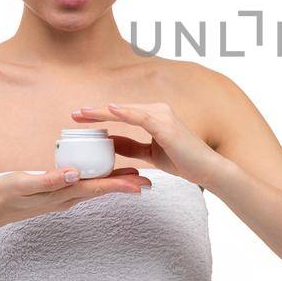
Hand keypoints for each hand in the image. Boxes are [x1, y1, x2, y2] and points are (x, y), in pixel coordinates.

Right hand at [0, 166, 151, 226]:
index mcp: (63, 194)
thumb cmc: (7, 194)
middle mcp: (69, 197)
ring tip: (138, 176)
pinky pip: (86, 185)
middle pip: (102, 189)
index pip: (96, 187)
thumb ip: (48, 180)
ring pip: (96, 187)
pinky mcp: (61, 192)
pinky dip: (100, 179)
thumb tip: (74, 174)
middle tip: (149, 181)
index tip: (139, 183)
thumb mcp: (23, 184)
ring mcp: (65, 196)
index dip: (119, 183)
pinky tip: (107, 171)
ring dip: (116, 182)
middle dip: (126, 184)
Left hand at [72, 103, 227, 187]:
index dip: (100, 115)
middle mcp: (158, 111)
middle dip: (96, 112)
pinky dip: (125, 113)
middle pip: (121, 109)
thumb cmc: (183, 161)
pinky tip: (110, 110)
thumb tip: (111, 143)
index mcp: (154, 116)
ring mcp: (163, 116)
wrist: (207, 170)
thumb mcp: (150, 154)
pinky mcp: (166, 125)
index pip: (122, 113)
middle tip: (74, 115)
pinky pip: (141, 117)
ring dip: (104, 112)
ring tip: (83, 114)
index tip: (79, 118)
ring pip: (127, 111)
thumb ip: (132, 147)